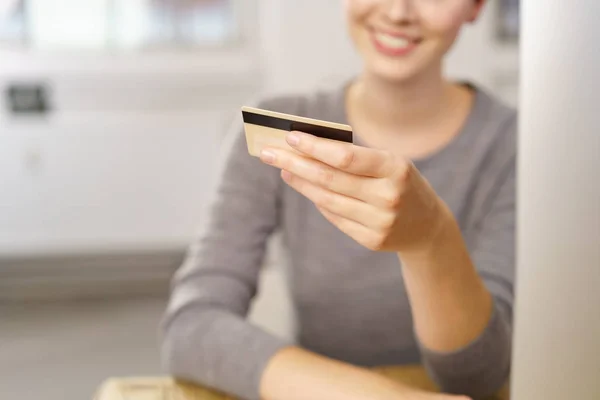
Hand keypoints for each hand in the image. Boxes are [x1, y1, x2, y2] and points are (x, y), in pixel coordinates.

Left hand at [259, 130, 452, 252]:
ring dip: (300, 182)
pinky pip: (335, 217)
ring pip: (327, 200)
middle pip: (330, 179)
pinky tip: (304, 186)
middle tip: (269, 153)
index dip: (315, 147)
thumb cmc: (400, 183)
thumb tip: (306, 149)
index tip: (290, 137)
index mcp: (395, 168)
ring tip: (283, 168)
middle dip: (295, 163)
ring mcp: (381, 222)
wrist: (428, 226)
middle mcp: (388, 196)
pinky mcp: (372, 240)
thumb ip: (355, 157)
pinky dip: (317, 200)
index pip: (346, 156)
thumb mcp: (389, 163)